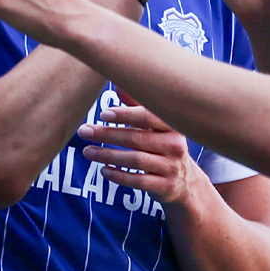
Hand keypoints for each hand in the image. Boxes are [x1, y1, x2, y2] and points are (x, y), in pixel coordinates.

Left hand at [77, 102, 200, 208]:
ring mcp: (172, 167)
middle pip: (137, 138)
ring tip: (87, 151)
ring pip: (135, 160)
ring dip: (108, 155)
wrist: (186, 182)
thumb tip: (119, 83)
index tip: (103, 113)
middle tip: (84, 131)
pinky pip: (138, 181)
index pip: (149, 116)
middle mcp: (175, 145)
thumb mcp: (157, 126)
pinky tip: (103, 170)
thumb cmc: (164, 146)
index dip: (126, 114)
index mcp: (173, 125)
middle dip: (107, 134)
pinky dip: (119, 176)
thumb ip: (139, 106)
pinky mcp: (165, 187)